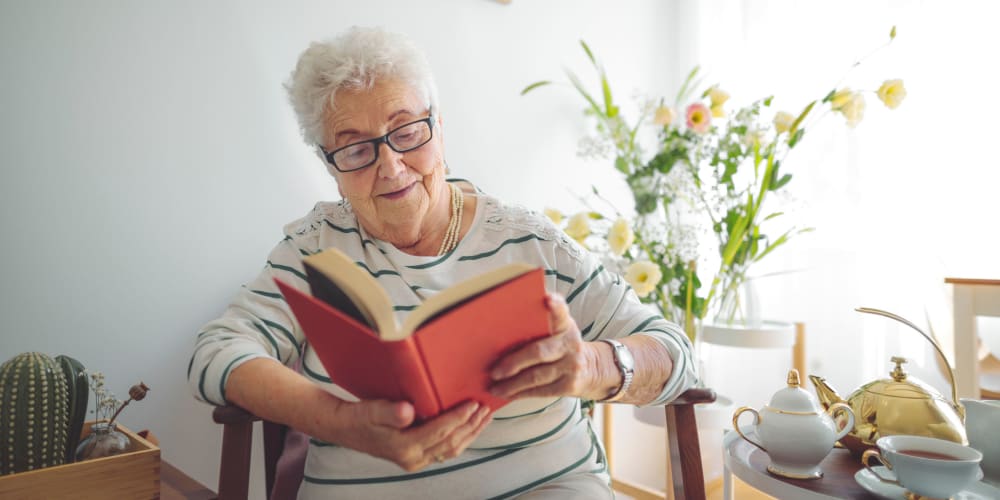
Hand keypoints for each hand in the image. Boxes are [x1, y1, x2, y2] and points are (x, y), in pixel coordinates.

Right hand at [334, 399, 491, 471]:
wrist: (344, 427)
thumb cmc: (359, 416)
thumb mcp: (372, 410)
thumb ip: (390, 411)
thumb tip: (408, 411)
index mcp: (404, 447)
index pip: (440, 432)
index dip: (459, 418)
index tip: (473, 403)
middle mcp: (413, 458)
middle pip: (451, 443)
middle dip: (471, 426)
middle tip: (485, 409)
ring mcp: (415, 460)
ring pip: (451, 449)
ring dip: (470, 433)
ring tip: (484, 417)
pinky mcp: (416, 457)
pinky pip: (445, 450)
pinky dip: (460, 438)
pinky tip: (469, 426)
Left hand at [489, 294, 600, 399]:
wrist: (591, 368)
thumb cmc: (562, 344)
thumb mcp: (559, 329)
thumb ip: (542, 322)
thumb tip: (505, 318)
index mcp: (566, 325)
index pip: (561, 312)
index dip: (555, 306)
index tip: (548, 300)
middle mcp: (571, 344)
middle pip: (539, 352)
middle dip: (514, 363)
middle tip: (494, 371)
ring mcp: (571, 366)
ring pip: (536, 376)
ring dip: (512, 384)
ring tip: (495, 386)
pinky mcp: (569, 386)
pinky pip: (540, 391)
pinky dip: (521, 393)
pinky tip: (507, 393)